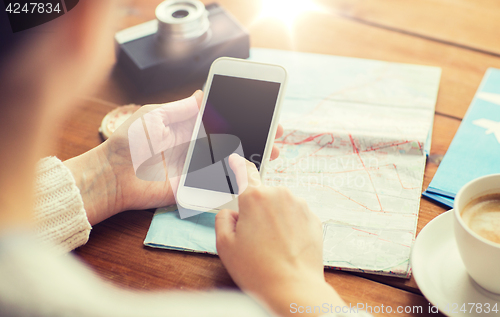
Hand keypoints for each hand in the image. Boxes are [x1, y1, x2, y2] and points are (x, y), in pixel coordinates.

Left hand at [65, 91, 283, 224]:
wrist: (113, 177)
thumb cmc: (129, 143)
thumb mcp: (154, 117)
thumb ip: (180, 108)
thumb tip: (203, 94)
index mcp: (188, 128)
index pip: (221, 120)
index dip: (241, 116)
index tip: (262, 111)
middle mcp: (196, 147)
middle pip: (232, 140)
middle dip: (254, 136)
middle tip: (275, 134)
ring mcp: (197, 168)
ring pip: (230, 161)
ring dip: (251, 157)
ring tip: (271, 152)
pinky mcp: (194, 187)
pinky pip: (218, 183)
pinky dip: (236, 179)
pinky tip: (254, 173)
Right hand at [215, 155, 344, 315]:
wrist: (292, 288)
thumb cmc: (256, 269)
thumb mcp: (224, 245)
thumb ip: (222, 219)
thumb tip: (231, 212)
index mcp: (254, 198)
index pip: (245, 171)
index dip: (238, 164)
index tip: (236, 159)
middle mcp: (279, 194)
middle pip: (262, 195)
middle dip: (257, 210)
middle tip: (254, 237)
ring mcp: (299, 205)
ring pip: (280, 205)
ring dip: (275, 218)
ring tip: (272, 245)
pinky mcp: (313, 218)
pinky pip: (296, 216)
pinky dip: (290, 226)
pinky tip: (286, 246)